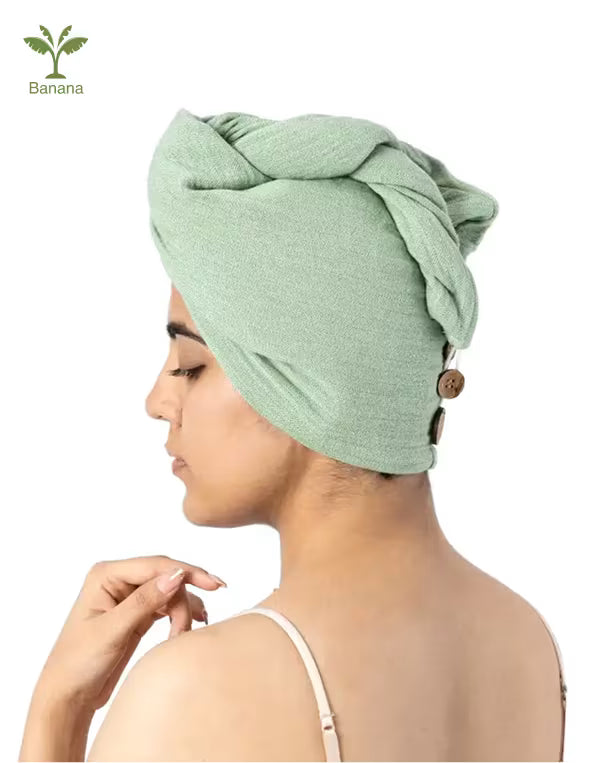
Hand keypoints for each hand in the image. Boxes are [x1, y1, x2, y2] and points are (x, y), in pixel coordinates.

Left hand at [34, 555, 226, 714]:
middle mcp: (117, 580)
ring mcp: (128, 596)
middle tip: (202, 617)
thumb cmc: (78, 663)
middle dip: (185, 595)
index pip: (155, 565)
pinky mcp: (137, 613)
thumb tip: (177, 576)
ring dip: (183, 609)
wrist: (68, 697)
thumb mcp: (112, 631)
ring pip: (169, 591)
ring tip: (187, 632)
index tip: (213, 584)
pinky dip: (180, 614)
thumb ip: (144, 602)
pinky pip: (167, 605)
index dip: (186, 572)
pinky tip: (192, 623)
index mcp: (105, 575)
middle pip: (165, 576)